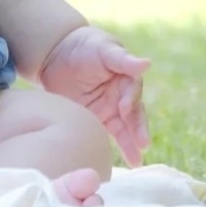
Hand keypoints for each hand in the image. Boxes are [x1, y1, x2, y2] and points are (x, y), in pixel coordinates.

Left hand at [37, 24, 150, 166]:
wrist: (57, 53)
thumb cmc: (84, 46)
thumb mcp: (103, 50)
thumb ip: (123, 60)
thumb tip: (148, 63)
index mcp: (126, 75)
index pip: (133, 90)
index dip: (130, 100)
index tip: (124, 108)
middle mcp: (123, 93)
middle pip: (134, 112)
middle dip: (138, 128)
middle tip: (142, 143)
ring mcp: (112, 107)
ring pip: (126, 127)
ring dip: (133, 142)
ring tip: (138, 160)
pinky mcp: (99, 118)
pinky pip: (112, 134)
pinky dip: (123, 147)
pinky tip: (132, 160)